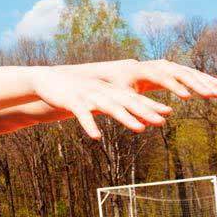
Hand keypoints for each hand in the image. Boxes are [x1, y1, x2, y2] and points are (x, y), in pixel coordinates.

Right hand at [29, 67, 171, 138]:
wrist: (48, 79)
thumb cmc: (76, 91)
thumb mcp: (97, 95)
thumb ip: (113, 103)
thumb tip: (131, 115)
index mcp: (109, 90)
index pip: (134, 98)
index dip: (151, 105)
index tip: (169, 112)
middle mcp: (103, 91)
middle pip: (128, 102)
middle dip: (146, 112)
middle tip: (163, 121)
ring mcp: (88, 96)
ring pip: (110, 108)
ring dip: (126, 119)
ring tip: (141, 129)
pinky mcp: (72, 102)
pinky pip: (82, 116)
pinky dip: (89, 125)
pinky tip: (96, 137)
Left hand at [74, 59, 216, 99]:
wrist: (118, 70)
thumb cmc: (116, 86)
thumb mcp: (120, 97)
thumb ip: (131, 108)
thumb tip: (143, 126)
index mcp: (144, 70)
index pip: (162, 78)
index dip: (174, 87)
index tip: (187, 98)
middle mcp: (159, 65)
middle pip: (181, 73)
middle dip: (197, 84)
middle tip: (212, 95)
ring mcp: (168, 66)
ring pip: (190, 72)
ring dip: (207, 81)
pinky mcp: (174, 70)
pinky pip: (193, 74)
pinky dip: (207, 80)